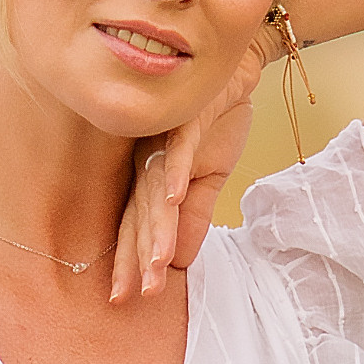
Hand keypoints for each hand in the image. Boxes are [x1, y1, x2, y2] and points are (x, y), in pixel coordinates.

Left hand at [109, 12, 295, 301]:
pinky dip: (176, 169)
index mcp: (150, 175)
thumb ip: (194, 215)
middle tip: (133, 294)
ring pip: (157, 187)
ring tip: (156, 260)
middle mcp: (148, 158)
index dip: (132, 260)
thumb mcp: (210, 175)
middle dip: (139, 256)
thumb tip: (180, 262)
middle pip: (141, 213)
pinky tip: (173, 196)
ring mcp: (163, 136)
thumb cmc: (215, 117)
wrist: (236, 65)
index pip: (138, 225)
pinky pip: (178, 143)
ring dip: (158, 225)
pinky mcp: (185, 113)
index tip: (126, 299)